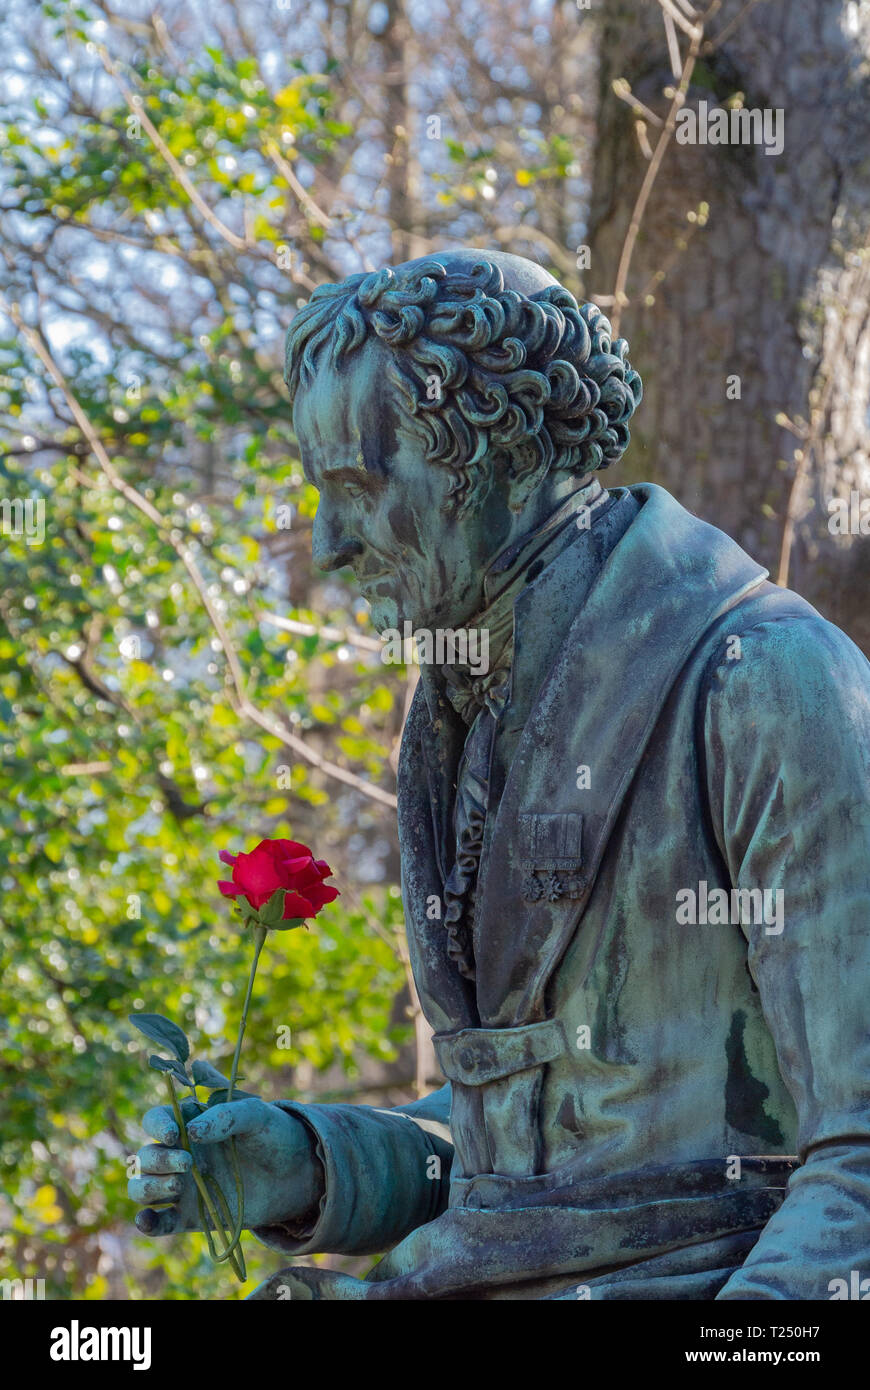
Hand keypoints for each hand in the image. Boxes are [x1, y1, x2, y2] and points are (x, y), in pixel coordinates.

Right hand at [129, 1097, 323, 1235]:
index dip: (157, 1125)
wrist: (296, 1174)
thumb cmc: (274, 1134)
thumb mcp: (257, 1115)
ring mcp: (182, 1185)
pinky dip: (147, 1223)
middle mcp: (179, 1153)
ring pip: (142, 1188)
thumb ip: (226, 1116)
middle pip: (145, 1156)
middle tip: (189, 1163)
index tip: (174, 1134)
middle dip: (158, 1160)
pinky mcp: (189, 1216)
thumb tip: (192, 1131)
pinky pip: (159, 1222)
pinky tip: (147, 1220)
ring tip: (177, 1186)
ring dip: (149, 1188)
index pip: (157, 1119)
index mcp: (190, 1122)